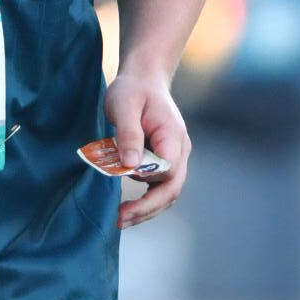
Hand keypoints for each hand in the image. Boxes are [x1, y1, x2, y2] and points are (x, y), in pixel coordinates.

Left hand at [104, 62, 190, 226]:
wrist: (143, 79)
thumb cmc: (132, 89)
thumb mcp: (124, 105)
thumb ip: (129, 134)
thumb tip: (131, 165)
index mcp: (172, 136)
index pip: (168, 170)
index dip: (148, 183)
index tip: (123, 190)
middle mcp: (179, 150)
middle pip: (171, 189)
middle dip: (147, 208)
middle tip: (120, 220)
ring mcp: (174, 157)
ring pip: (166, 193)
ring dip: (145, 209)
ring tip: (120, 220)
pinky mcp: (163, 162)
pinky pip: (158, 188)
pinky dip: (145, 201)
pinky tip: (127, 209)